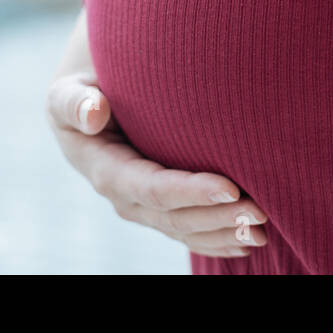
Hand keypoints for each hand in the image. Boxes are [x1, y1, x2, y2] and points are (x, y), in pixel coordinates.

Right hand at [47, 9, 267, 258]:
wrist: (89, 102)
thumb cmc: (84, 88)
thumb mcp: (69, 91)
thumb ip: (75, 102)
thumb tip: (94, 112)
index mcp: (103, 169)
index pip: (151, 188)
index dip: (191, 191)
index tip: (232, 187)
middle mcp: (123, 196)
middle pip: (174, 216)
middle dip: (217, 218)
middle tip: (261, 212)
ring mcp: (141, 206)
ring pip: (184, 229)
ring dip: (223, 234)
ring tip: (263, 231)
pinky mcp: (158, 207)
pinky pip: (187, 230)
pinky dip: (217, 239)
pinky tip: (247, 244)